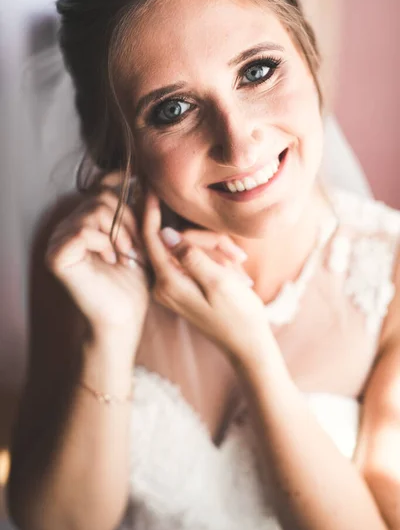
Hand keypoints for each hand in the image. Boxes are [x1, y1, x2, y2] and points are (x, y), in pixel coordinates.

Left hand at [46, 176, 251, 354]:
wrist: (247, 344)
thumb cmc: (238, 314)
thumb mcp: (218, 281)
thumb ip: (191, 255)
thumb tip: (166, 232)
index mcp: (168, 282)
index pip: (151, 238)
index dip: (151, 209)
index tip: (150, 185)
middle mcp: (164, 284)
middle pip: (177, 241)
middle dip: (208, 240)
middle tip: (236, 255)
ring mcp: (174, 285)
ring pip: (189, 248)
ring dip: (216, 251)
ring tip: (239, 267)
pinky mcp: (184, 286)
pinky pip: (195, 260)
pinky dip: (215, 259)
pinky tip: (234, 272)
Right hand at [46, 185, 149, 351]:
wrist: (124, 316)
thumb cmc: (132, 282)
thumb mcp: (138, 239)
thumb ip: (137, 212)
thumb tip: (147, 181)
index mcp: (84, 221)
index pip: (98, 188)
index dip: (118, 180)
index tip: (141, 179)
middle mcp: (67, 227)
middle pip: (100, 198)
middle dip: (126, 220)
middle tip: (133, 247)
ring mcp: (58, 240)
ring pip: (93, 211)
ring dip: (118, 233)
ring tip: (124, 255)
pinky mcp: (56, 256)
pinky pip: (82, 230)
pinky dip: (102, 243)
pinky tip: (109, 260)